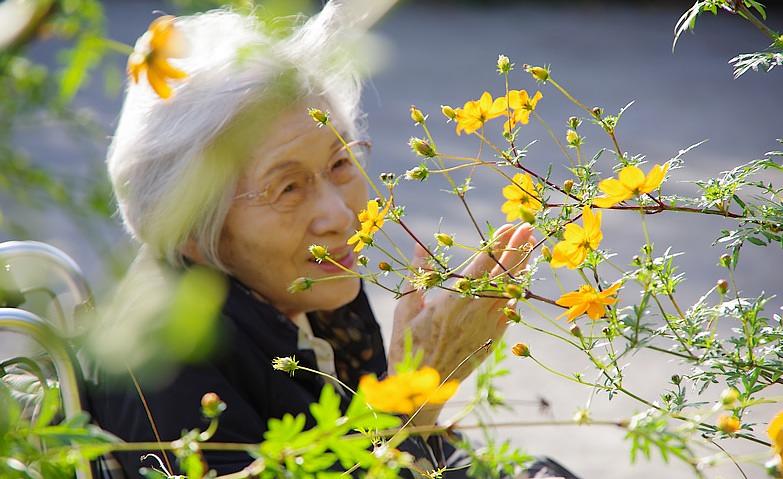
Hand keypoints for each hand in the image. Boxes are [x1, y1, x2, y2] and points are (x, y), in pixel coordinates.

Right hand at [388, 223, 534, 382]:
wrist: (422, 389)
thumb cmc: (408, 347)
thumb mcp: (406, 309)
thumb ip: (418, 276)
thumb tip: (419, 246)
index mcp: (451, 302)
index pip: (481, 266)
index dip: (498, 245)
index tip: (509, 227)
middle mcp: (474, 313)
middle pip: (502, 275)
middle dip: (517, 249)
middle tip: (529, 227)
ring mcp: (486, 327)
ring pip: (509, 290)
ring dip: (521, 267)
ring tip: (532, 246)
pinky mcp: (492, 339)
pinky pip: (509, 310)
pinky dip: (516, 292)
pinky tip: (522, 278)